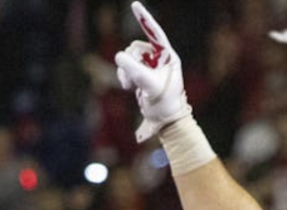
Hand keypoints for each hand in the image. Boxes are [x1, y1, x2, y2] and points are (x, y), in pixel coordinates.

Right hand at [114, 1, 191, 142]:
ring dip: (125, 71)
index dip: (144, 19)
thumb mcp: (149, 85)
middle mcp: (159, 58)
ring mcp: (149, 67)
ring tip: (132, 87)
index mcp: (168, 56)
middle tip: (133, 81)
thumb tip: (118, 56)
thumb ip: (134, 69)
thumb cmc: (165, 103)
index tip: (134, 5)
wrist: (165, 120)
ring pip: (128, 58)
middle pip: (135, 48)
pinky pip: (125, 68)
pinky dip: (124, 76)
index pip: (155, 33)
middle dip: (130, 63)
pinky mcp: (140, 75)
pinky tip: (129, 87)